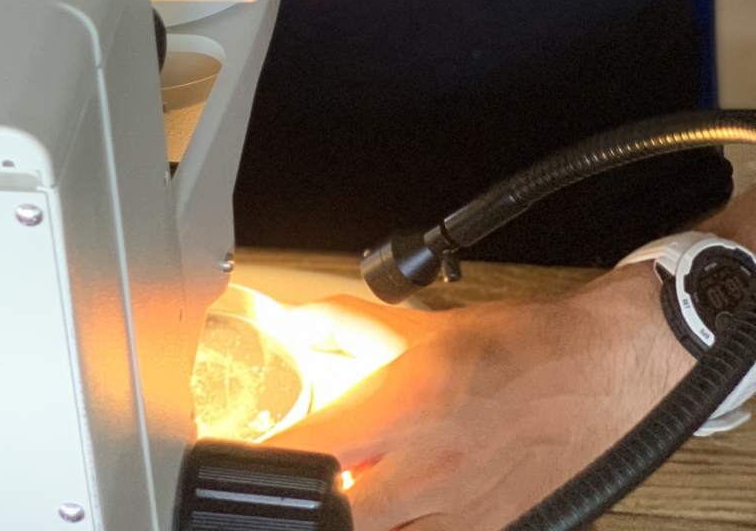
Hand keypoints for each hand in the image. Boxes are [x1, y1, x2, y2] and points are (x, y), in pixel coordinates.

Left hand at [275, 266, 693, 530]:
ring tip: (350, 490)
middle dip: (306, 502)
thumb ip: (340, 328)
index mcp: (402, 408)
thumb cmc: (516, 350)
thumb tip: (286, 323)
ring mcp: (459, 517)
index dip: (262, 463)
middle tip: (293, 483)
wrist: (598, 374)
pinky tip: (392, 506)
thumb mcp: (415, 327)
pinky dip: (401, 527)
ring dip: (353, 518)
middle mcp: (427, 471)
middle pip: (334, 518)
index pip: (305, 455)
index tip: (236, 459)